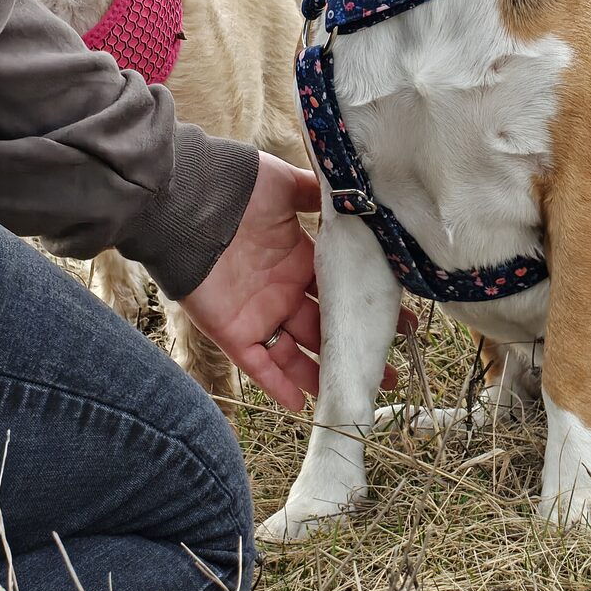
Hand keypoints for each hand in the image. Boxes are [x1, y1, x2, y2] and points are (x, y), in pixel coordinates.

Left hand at [179, 151, 413, 408]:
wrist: (188, 201)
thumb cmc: (238, 187)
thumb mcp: (285, 185)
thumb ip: (318, 195)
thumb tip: (356, 195)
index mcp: (300, 259)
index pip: (341, 291)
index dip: (368, 308)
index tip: (402, 324)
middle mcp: (283, 290)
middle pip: (325, 329)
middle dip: (354, 349)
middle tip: (387, 373)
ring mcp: (259, 314)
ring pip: (297, 354)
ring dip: (324, 376)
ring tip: (354, 395)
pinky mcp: (233, 331)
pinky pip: (259, 365)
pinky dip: (279, 385)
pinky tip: (304, 405)